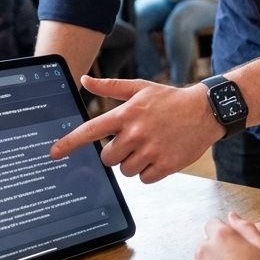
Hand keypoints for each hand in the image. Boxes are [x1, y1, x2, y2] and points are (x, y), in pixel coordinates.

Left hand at [48, 76, 222, 181]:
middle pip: (108, 158)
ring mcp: (151, 150)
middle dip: (116, 153)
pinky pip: (144, 179)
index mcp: (127, 113)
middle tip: (133, 141)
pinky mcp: (166, 165)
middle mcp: (136, 133)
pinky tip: (160, 155)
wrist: (205, 111)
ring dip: (134, 162)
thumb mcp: (140, 88)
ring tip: (150, 145)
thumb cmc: (169, 100)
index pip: (91, 130)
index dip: (70, 142)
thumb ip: (110, 87)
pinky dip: (150, 171)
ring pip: (126, 170)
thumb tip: (84, 80)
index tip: (54, 153)